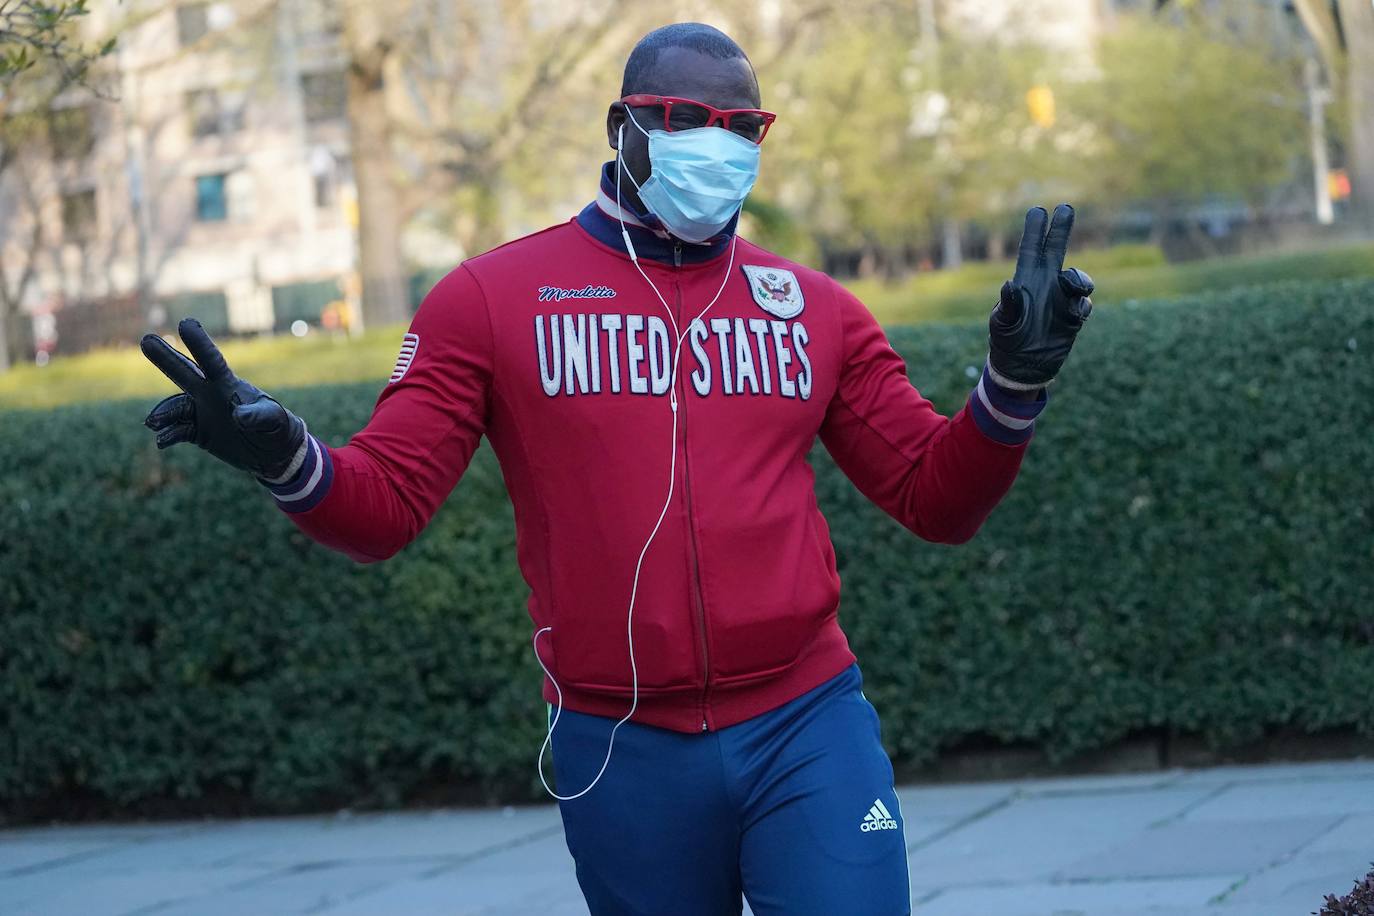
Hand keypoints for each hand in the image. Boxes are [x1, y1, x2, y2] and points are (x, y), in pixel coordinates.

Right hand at [140, 319, 306, 480]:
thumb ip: (260, 416)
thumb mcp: (276, 421)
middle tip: (146, 340)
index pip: (213, 361)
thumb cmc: (279, 428)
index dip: (200, 343)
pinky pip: (178, 430)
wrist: (274, 453)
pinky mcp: (198, 432)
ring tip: (153, 422)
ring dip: (164, 412)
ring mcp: (202, 411)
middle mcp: (211, 393)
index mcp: (230, 385)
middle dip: (166, 358)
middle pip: (185, 373)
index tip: (186, 323)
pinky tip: (162, 440)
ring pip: (176, 406)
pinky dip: (168, 434)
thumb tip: (239, 416)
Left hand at [987, 204, 1093, 389]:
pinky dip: (1082, 305)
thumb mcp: (1002, 323)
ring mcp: (1061, 299)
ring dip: (1078, 278)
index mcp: (1025, 281)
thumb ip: (1006, 305)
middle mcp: (1045, 284)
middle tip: (1065, 207)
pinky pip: (1084, 304)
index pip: (1031, 250)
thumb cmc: (1007, 341)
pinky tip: (1074, 315)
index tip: (1037, 210)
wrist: (1023, 367)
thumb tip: (1009, 285)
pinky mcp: (1073, 317)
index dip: (1035, 230)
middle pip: (1056, 250)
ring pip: (1077, 278)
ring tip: (1071, 286)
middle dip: (1060, 230)